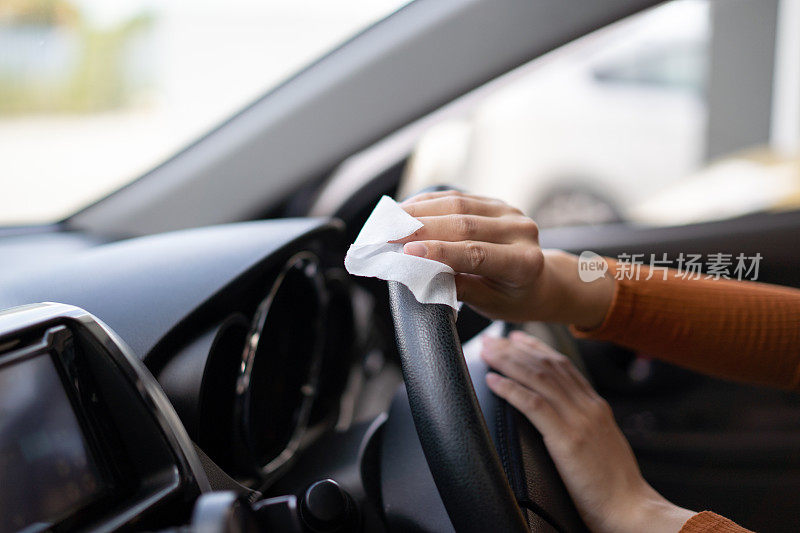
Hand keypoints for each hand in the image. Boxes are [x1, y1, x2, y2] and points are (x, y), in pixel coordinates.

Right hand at [399, 190, 612, 327]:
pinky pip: (457, 198)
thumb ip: (457, 286)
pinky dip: (428, 203)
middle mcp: (521, 231)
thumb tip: (418, 271)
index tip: (406, 253)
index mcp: (524, 263)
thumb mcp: (488, 303)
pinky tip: (405, 209)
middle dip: (420, 229)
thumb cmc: (513, 298)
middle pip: (464, 224)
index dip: (439, 252)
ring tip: (389, 221)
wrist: (540, 282)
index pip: (476, 253)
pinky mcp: (496, 202)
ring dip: (419, 211)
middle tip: (386, 235)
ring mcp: (509, 212)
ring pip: (457, 205)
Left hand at [482, 331, 693, 532]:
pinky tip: (494, 381)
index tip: (516, 337)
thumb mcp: (601, 443)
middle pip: (547, 366)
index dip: (537, 348)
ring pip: (538, 378)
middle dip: (516, 349)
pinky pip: (534, 405)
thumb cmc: (614, 485)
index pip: (563, 365)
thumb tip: (560, 417)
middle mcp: (589, 406)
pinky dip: (511, 389)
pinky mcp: (568, 439)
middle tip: (492, 339)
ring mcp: (580, 420)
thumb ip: (583, 424)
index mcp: (596, 406)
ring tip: (487, 353)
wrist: (632, 509)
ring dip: (508, 362)